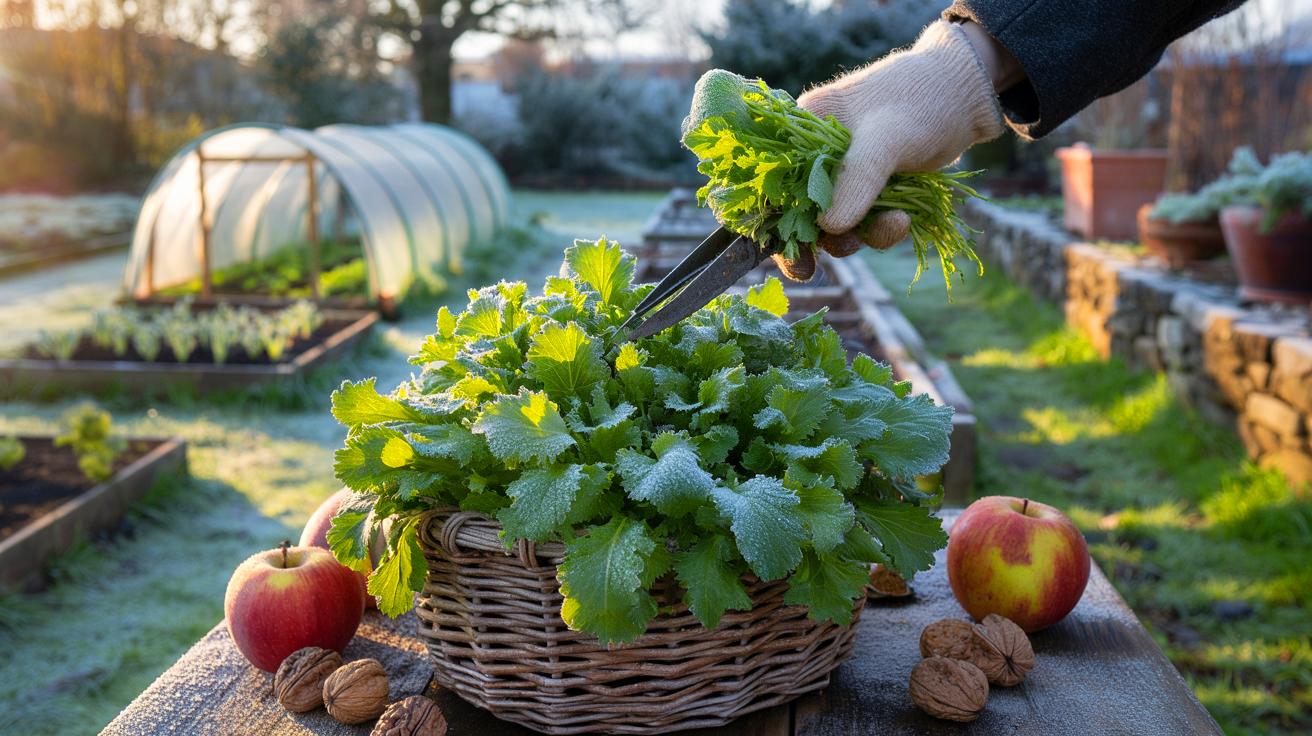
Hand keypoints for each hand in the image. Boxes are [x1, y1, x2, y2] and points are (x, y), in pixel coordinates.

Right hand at [772, 20, 1005, 278]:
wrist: (968, 97)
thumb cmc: (922, 100)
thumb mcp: (886, 138)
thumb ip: (856, 180)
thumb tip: (828, 228)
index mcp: (802, 127)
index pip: (772, 179)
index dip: (770, 218)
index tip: (785, 251)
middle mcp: (815, 152)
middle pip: (797, 207)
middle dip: (812, 238)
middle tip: (808, 269)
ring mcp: (843, 172)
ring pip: (832, 222)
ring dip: (857, 236)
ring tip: (893, 226)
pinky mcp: (869, 187)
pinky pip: (862, 221)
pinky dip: (879, 229)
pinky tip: (903, 221)